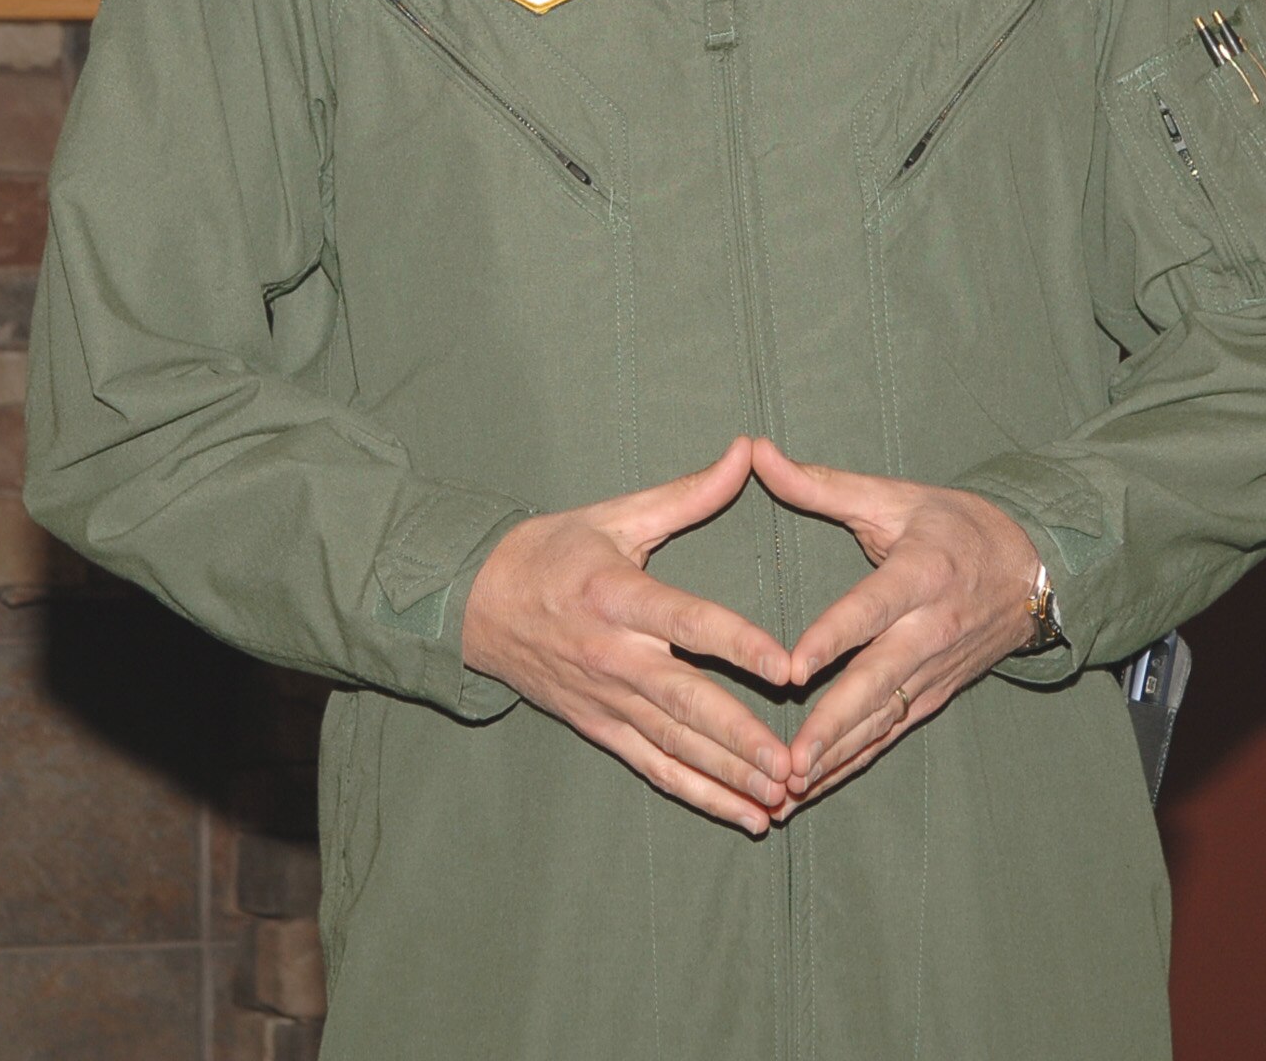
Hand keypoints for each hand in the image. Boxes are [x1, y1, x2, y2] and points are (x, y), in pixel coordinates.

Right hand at [462, 437, 794, 832]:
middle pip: (686, 702)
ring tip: (781, 798)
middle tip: (792, 764)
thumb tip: (747, 450)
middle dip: (741, 739)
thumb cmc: (552, 551)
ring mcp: (605, 699)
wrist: (473, 603)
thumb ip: (689, 492)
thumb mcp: (617, 515)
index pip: (689, 621)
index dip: (738, 644)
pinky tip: (745, 816)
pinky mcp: (599, 728)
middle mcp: (614, 654)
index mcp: (619, 595)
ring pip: (675, 746)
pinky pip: (654, 768)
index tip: (786, 667)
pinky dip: (700, 794)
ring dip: (728, 776)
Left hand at [749, 438, 1040, 812]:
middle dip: (833, 727)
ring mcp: (935, 671)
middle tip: (789, 761)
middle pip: (876, 685)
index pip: (870, 612)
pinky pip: (890, 735)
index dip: (832, 640)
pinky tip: (815, 788)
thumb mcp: (894, 496)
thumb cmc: (953, 525)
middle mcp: (930, 630)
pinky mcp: (935, 697)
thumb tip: (757, 451)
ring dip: (838, 758)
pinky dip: (853, 764)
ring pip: (882, 722)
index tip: (792, 670)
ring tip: (790, 789)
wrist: (1033, 569)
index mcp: (920, 574)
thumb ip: (821, 484)